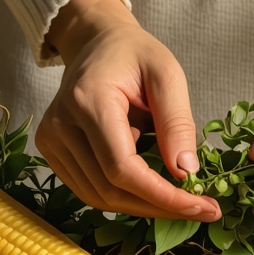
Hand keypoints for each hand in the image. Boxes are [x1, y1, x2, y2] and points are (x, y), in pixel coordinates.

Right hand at [34, 0, 220, 220]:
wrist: (97, 44)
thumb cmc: (135, 55)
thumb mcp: (168, 75)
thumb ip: (177, 122)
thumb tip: (186, 172)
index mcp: (88, 101)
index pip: (121, 168)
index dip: (160, 195)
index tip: (200, 206)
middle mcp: (60, 125)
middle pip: (109, 189)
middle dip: (158, 206)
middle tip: (202, 210)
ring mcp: (51, 141)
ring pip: (98, 197)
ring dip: (143, 207)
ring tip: (182, 203)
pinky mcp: (52, 151)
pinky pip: (90, 189)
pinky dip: (125, 197)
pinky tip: (154, 190)